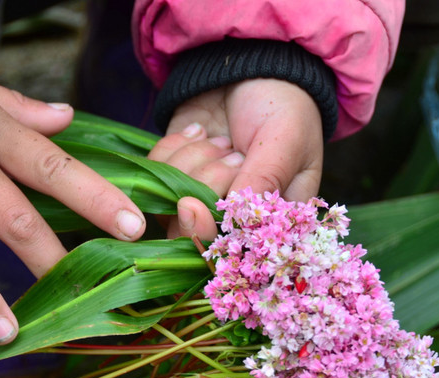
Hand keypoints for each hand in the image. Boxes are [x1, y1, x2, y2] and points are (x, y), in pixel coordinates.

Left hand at [149, 78, 322, 239]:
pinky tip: (198, 131)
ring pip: (169, 205)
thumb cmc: (284, 104)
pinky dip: (172, 148)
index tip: (191, 205)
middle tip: (227, 149)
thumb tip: (235, 223)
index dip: (205, 236)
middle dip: (201, 185)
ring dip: (190, 161)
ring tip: (220, 138)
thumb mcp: (285, 141)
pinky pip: (153, 177)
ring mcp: (199, 201)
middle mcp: (233, 221)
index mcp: (273, 222)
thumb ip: (262, 182)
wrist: (252, 64)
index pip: (233, 252)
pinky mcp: (174, 178)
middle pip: (193, 235)